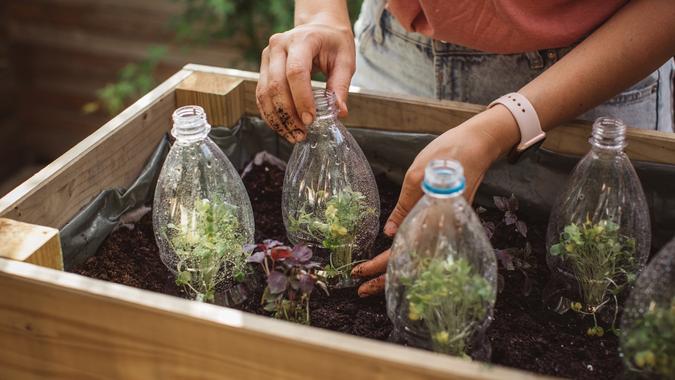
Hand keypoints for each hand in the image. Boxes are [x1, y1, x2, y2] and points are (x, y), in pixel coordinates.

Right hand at [255, 21, 354, 142]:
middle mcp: (279, 46)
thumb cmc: (333, 43)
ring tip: (293, 135)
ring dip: (277, 118)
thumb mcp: (345, 60)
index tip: (311, 119)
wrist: (319, 28)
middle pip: (276, 85)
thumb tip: (339, 112)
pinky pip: (261, 95)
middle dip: (288, 114)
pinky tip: (283, 127)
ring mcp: (267, 56)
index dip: (301, 99)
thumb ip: (341, 85)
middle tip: (302, 133)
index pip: (296, 72)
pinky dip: (270, 114)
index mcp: (301, 40)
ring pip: (264, 93)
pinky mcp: (263, 68)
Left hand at [351, 105, 519, 296]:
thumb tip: (389, 234)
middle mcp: (445, 229)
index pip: (403, 251)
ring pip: (420, 259)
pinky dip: (412, 259)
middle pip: (412, 263)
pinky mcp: (450, 222)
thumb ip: (404, 207)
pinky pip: (429, 248)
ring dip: (397, 272)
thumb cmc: (447, 154)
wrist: (478, 145)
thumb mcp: (416, 175)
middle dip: (386, 278)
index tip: (360, 273)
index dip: (380, 265)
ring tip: (374, 283)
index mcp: (434, 217)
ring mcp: (449, 227)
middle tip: (361, 289)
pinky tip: (399, 264)